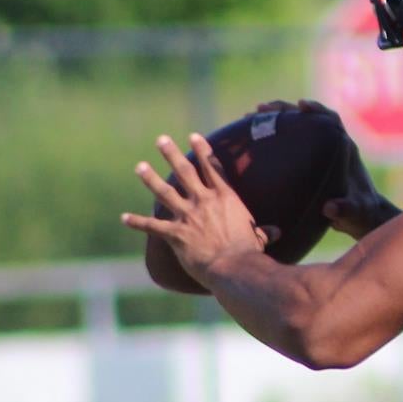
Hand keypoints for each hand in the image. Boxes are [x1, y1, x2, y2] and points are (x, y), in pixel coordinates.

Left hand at [122, 133, 270, 286]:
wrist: (233, 266)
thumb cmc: (249, 251)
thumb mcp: (259, 237)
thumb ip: (264, 231)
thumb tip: (278, 233)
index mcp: (225, 197)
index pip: (212, 167)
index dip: (202, 150)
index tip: (193, 136)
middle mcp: (204, 201)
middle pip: (185, 172)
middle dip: (171, 154)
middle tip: (160, 140)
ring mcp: (188, 216)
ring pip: (165, 192)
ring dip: (150, 178)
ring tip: (139, 166)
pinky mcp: (175, 234)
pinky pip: (153, 226)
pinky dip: (137, 222)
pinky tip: (124, 218)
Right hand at [254, 99, 399, 239]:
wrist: (358, 217)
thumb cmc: (360, 212)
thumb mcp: (355, 212)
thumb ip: (346, 209)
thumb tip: (329, 207)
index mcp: (344, 149)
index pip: (331, 120)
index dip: (317, 110)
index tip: (301, 105)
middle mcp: (330, 145)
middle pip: (306, 118)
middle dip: (285, 110)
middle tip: (261, 108)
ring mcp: (317, 152)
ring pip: (294, 129)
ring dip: (273, 121)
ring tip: (249, 118)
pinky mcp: (306, 162)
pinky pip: (287, 146)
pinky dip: (271, 140)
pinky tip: (250, 142)